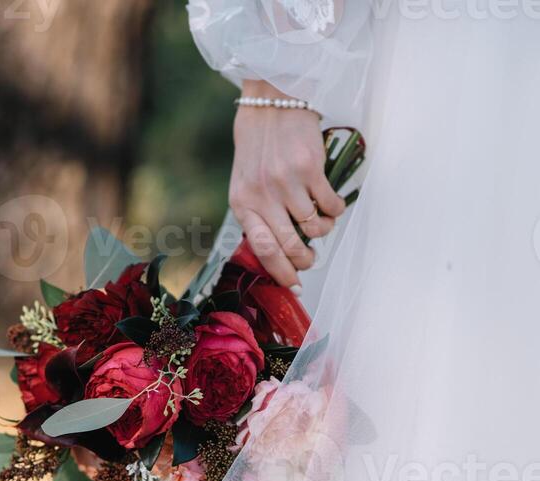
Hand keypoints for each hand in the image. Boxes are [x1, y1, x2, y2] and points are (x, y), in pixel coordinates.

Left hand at [229, 80, 344, 289]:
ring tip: (322, 223)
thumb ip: (256, 212)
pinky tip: (331, 203)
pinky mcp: (309, 169)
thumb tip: (278, 250)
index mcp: (242, 202)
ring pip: (313, 227)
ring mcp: (286, 182)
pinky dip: (335, 210)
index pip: (262, 249)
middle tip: (311, 260)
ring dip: (323, 231)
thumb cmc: (259, 144)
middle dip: (305, 261)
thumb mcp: (245, 181)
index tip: (294, 284)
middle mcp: (262, 194)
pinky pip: (330, 205)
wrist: (271, 100)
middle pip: (289, 245)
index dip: (280, 272)